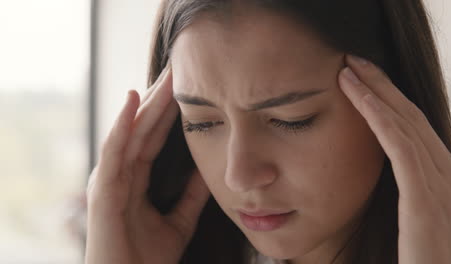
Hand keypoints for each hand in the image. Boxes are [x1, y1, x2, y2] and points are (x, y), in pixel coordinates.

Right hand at [84, 66, 210, 263]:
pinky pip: (114, 150)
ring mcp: (109, 178)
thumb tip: (209, 170)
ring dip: (146, 102)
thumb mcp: (179, 221)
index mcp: (135, 178)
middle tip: (178, 68)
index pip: (155, 136)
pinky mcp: (102, 189)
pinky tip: (132, 99)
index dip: (170, 111)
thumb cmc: (147, 260)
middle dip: (160, 98)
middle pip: (143, 127)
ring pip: (130, 131)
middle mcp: (120, 172)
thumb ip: (191, 195)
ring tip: (164, 75)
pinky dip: (122, 124)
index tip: (186, 87)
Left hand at [338, 54, 450, 263]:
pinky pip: (400, 146)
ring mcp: (443, 184)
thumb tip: (393, 180)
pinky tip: (359, 96)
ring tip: (349, 69)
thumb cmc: (430, 261)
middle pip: (412, 117)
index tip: (365, 81)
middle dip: (382, 85)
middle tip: (356, 61)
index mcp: (450, 180)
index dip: (390, 101)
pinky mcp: (426, 199)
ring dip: (374, 92)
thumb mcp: (424, 223)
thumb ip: (414, 198)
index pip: (416, 130)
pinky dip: (379, 116)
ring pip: (404, 124)